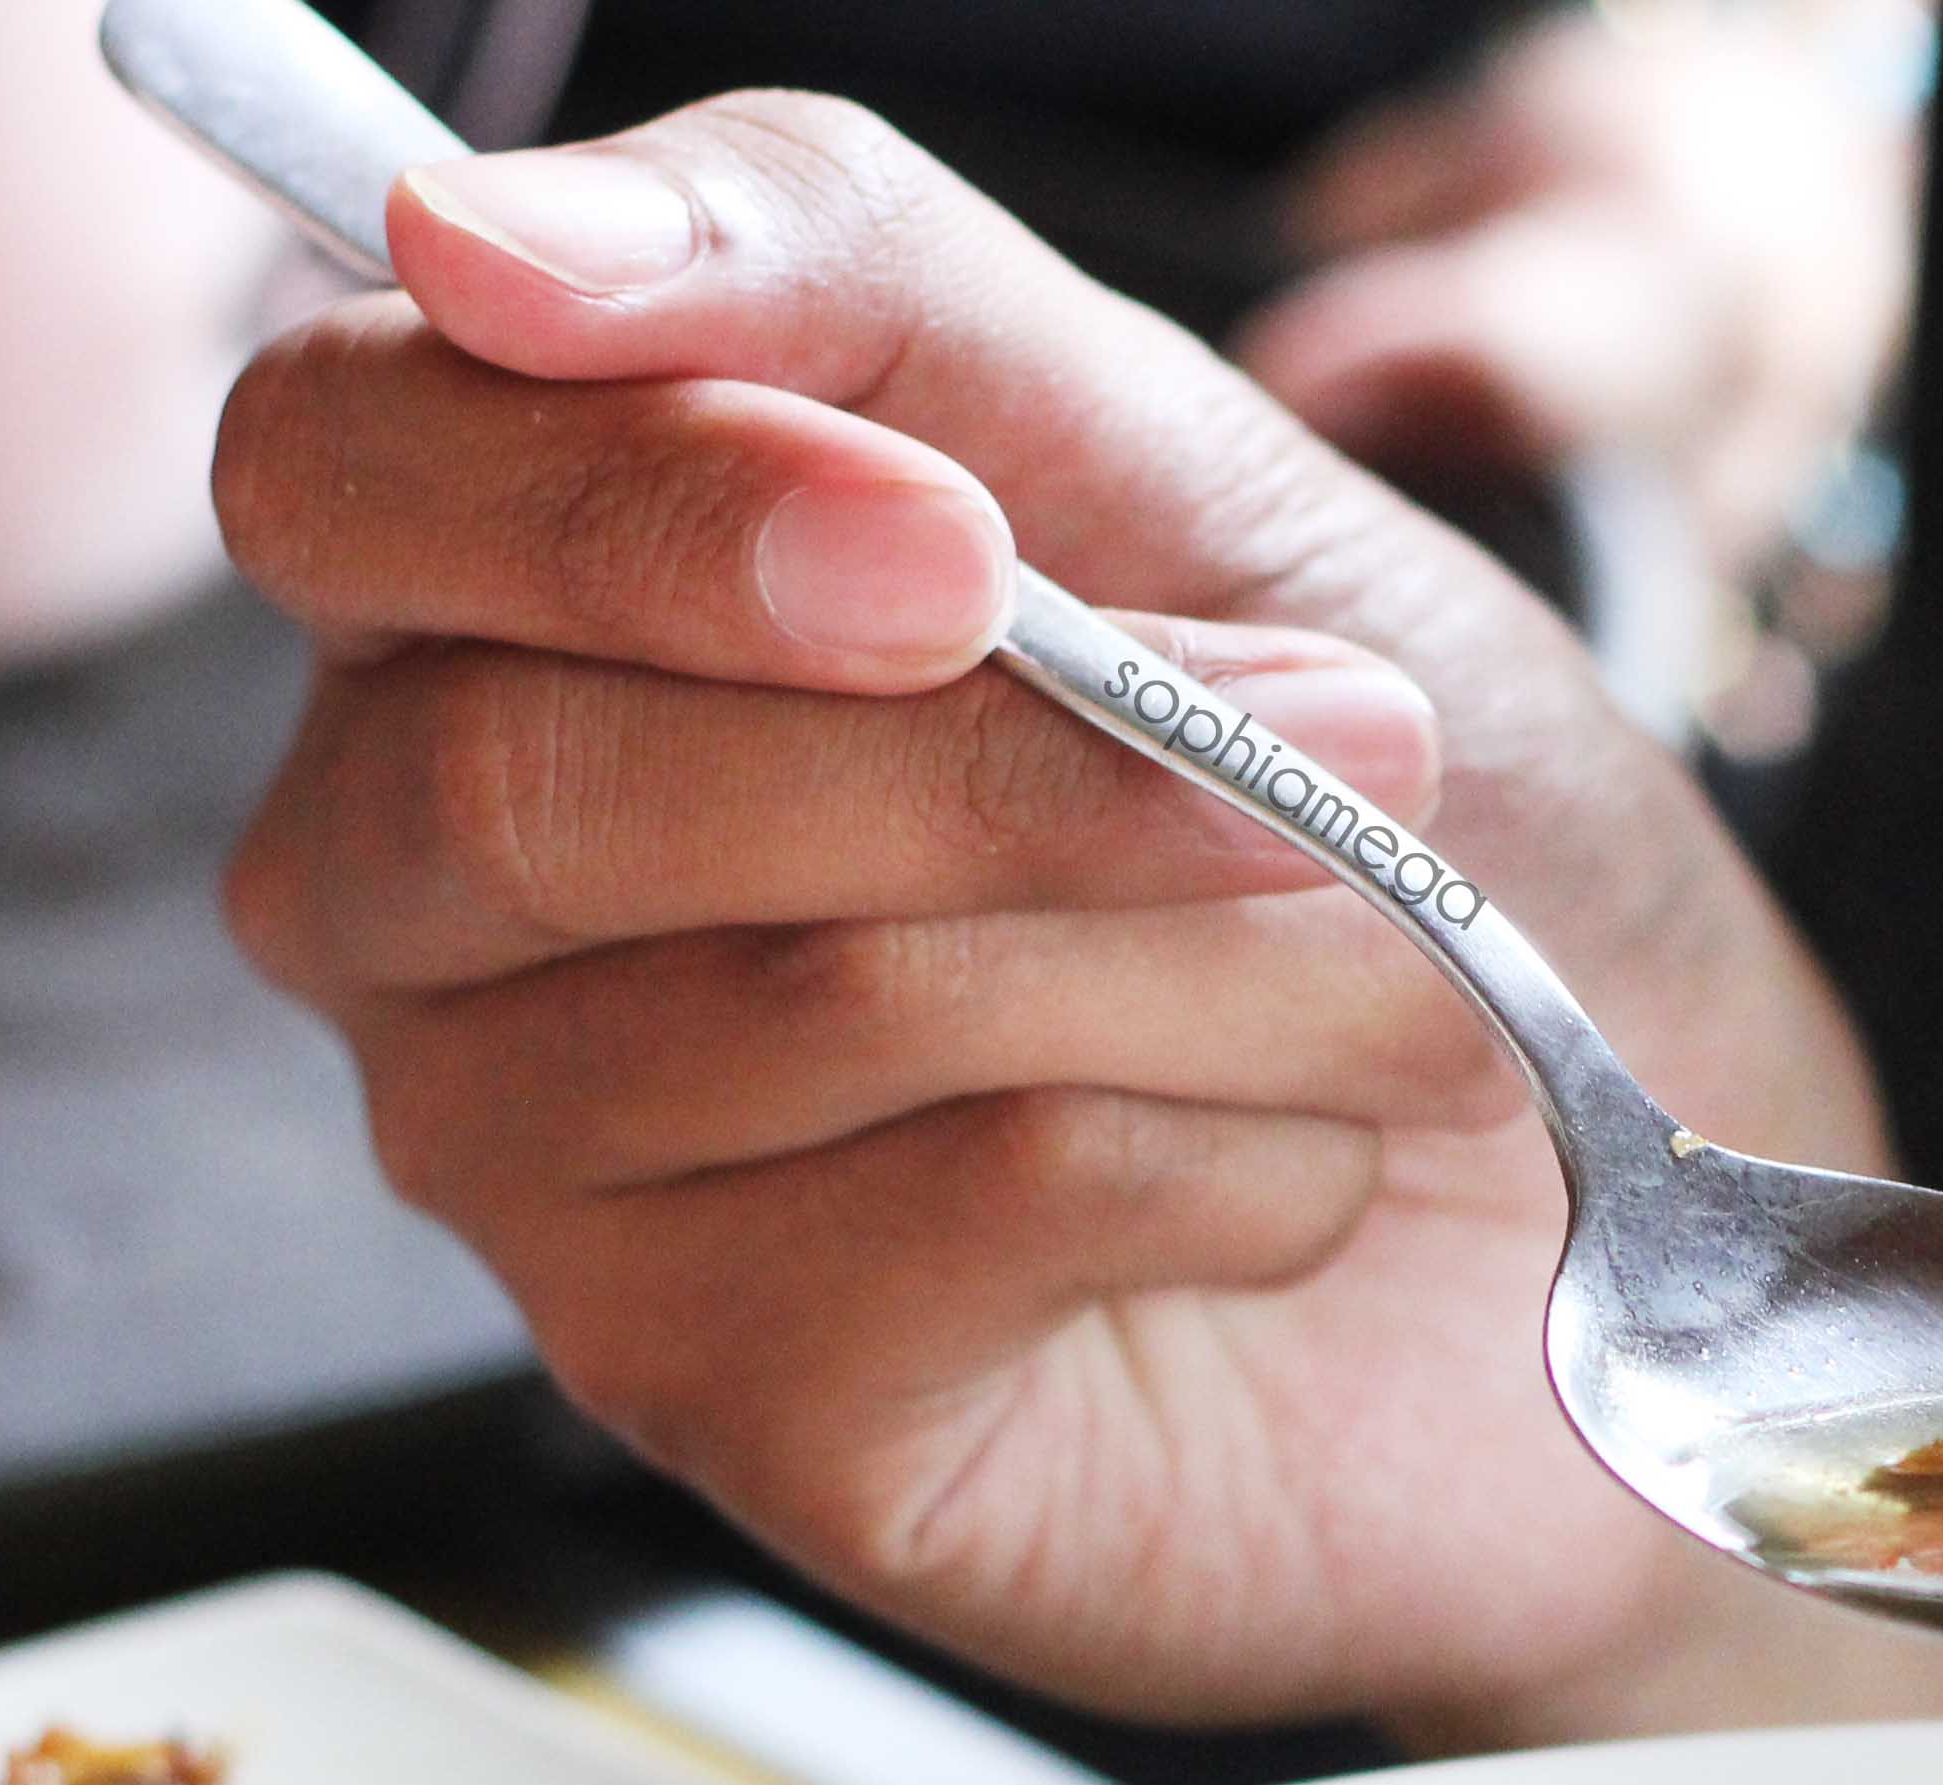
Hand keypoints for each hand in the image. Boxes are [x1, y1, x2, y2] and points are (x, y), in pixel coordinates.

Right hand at [212, 96, 1904, 1732]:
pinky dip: (1224, 1161)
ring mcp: (542, 1166)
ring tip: (1390, 974)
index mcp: (482, 593)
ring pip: (795, 997)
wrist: (1606, 1166)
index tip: (953, 541)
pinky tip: (1292, 1175)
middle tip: (1343, 738)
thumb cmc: (1363, 802)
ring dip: (1202, 957)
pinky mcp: (721, 1391)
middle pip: (530, 780)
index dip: (626, 497)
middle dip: (1010, 761)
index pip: (336, 467)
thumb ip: (840, 279)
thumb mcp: (1175, 455)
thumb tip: (481, 236)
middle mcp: (432, 888)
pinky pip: (951, 1215)